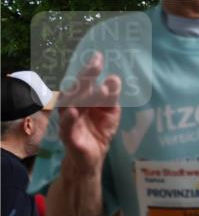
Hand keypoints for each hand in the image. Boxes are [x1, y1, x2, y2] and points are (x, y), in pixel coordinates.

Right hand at [57, 52, 121, 173]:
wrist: (91, 159)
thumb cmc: (99, 132)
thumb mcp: (110, 114)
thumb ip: (112, 97)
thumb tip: (114, 78)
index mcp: (82, 98)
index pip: (85, 81)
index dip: (90, 69)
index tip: (99, 56)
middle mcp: (72, 105)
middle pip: (76, 88)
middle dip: (85, 76)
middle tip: (96, 65)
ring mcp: (68, 119)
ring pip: (71, 104)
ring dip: (81, 95)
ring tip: (95, 87)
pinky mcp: (68, 136)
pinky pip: (66, 126)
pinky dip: (69, 118)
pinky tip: (75, 112)